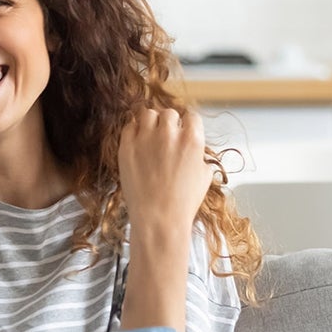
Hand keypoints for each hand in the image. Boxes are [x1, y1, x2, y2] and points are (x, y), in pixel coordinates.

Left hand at [115, 108, 209, 331]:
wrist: (158, 218)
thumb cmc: (183, 202)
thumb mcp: (204, 178)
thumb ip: (201, 157)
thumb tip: (197, 152)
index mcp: (192, 139)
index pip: (191, 117)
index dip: (187, 125)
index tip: (183, 132)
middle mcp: (169, 133)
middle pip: (168, 113)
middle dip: (168, 123)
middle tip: (165, 137)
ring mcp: (145, 138)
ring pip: (147, 113)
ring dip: (150, 122)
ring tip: (149, 135)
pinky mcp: (126, 146)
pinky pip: (129, 126)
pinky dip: (133, 131)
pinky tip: (137, 142)